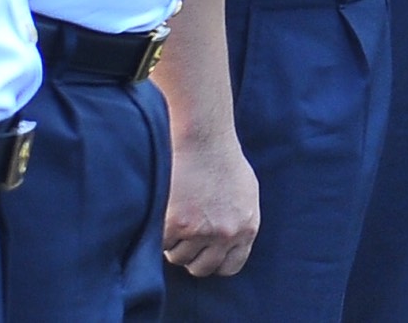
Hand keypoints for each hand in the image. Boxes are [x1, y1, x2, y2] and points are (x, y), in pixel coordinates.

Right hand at [162, 133, 260, 278]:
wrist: (204, 140)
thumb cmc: (224, 161)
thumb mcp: (246, 194)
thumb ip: (238, 222)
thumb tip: (227, 245)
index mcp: (247, 227)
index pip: (230, 267)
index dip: (214, 262)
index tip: (204, 253)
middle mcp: (226, 233)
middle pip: (202, 268)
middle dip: (191, 257)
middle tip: (184, 237)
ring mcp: (201, 231)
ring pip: (178, 258)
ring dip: (173, 244)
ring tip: (176, 216)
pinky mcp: (176, 225)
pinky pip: (162, 245)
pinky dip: (160, 233)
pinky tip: (166, 212)